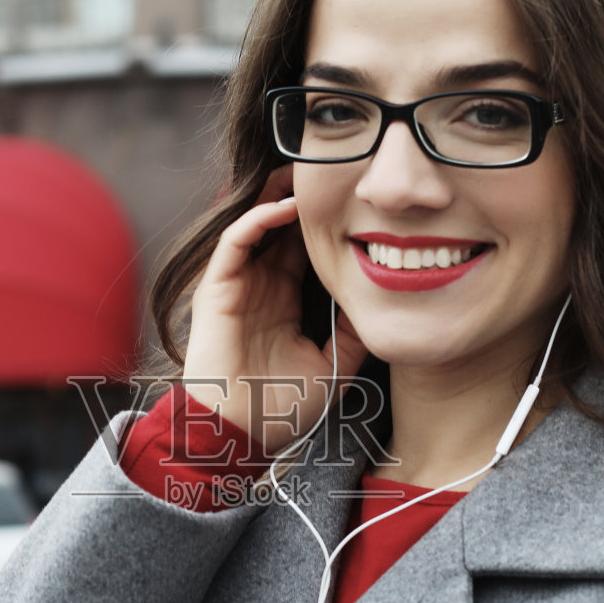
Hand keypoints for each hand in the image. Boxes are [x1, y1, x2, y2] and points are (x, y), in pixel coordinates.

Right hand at [181, 168, 367, 454]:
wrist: (242, 433)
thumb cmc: (282, 408)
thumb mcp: (334, 366)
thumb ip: (354, 334)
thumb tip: (385, 303)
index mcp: (285, 299)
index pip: (304, 247)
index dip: (327, 222)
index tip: (360, 200)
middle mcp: (261, 286)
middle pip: (281, 227)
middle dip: (304, 196)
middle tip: (335, 169)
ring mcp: (238, 284)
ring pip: (257, 223)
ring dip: (279, 195)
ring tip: (309, 172)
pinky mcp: (218, 287)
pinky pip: (236, 240)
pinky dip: (259, 218)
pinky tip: (288, 206)